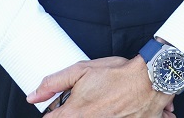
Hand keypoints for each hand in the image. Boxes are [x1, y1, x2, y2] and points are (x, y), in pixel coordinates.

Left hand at [28, 56, 175, 117]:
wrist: (150, 80)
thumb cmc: (119, 75)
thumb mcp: (82, 70)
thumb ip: (54, 83)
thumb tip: (34, 95)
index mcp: (73, 114)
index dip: (55, 112)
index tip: (62, 107)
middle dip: (76, 113)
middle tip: (88, 104)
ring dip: (95, 114)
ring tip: (103, 106)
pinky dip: (111, 116)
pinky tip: (115, 110)